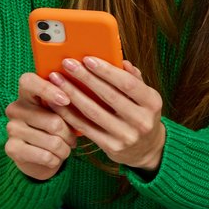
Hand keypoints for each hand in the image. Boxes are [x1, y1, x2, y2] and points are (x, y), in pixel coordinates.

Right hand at [4, 72, 74, 180]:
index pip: (28, 81)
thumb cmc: (56, 129)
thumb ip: (68, 101)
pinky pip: (46, 156)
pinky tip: (54, 158)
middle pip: (53, 121)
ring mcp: (11, 129)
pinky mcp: (11, 149)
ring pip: (53, 142)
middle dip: (70, 134)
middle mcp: (15, 109)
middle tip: (72, 139)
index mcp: (27, 94)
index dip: (48, 89)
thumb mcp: (62, 113)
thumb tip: (77, 94)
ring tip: (63, 148)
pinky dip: (57, 160)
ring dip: (65, 149)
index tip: (66, 100)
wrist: (39, 158)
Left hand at [47, 57, 166, 170]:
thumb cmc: (142, 116)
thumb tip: (121, 62)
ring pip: (93, 112)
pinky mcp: (111, 147)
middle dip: (85, 77)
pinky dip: (69, 113)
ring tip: (56, 80)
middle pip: (108, 96)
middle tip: (67, 64)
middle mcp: (142, 120)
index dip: (106, 71)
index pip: (127, 84)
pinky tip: (57, 102)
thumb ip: (134, 80)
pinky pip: (85, 127)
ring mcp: (126, 135)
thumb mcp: (145, 98)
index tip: (87, 59)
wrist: (146, 149)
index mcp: (152, 103)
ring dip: (72, 93)